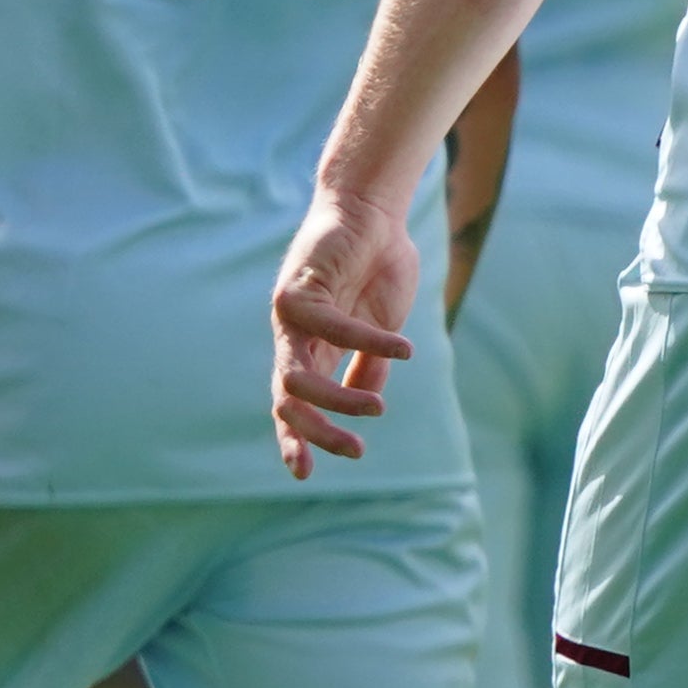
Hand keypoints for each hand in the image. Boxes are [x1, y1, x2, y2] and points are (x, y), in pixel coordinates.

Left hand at [273, 187, 423, 475]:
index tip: (305, 476)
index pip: (293, 405)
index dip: (295, 440)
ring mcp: (290, 316)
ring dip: (335, 400)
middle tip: (354, 450)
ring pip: (294, 375)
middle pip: (286, 401)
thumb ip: (368, 367)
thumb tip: (367, 404)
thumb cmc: (378, 266)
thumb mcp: (381, 329)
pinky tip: (402, 349)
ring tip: (378, 409)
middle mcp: (294, 338)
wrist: (374, 211)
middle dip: (314, 432)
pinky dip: (367, 343)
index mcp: (313, 351)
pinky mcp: (298, 290)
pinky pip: (330, 328)